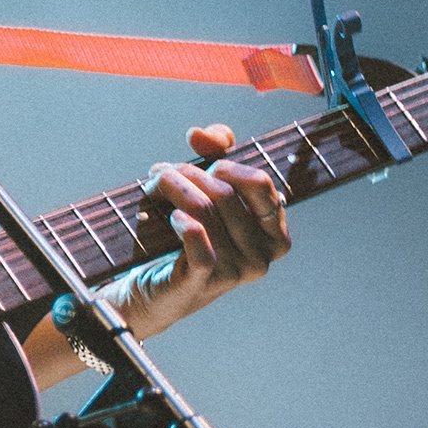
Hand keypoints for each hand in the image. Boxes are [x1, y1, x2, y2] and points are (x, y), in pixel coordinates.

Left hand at [125, 123, 290, 335]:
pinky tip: (171, 216)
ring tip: (154, 185)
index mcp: (275, 235)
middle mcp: (262, 256)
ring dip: (173, 188)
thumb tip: (201, 134)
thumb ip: (215, 152)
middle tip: (161, 173)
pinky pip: (197, 241)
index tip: (203, 164)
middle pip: (225, 193)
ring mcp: (235, 273)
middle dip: (189, 174)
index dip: (227, 164)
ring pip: (205, 210)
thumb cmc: (185, 240)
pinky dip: (182, 221)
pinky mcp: (203, 282)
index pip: (260, 183)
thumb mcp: (208, 192)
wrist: (153, 293)